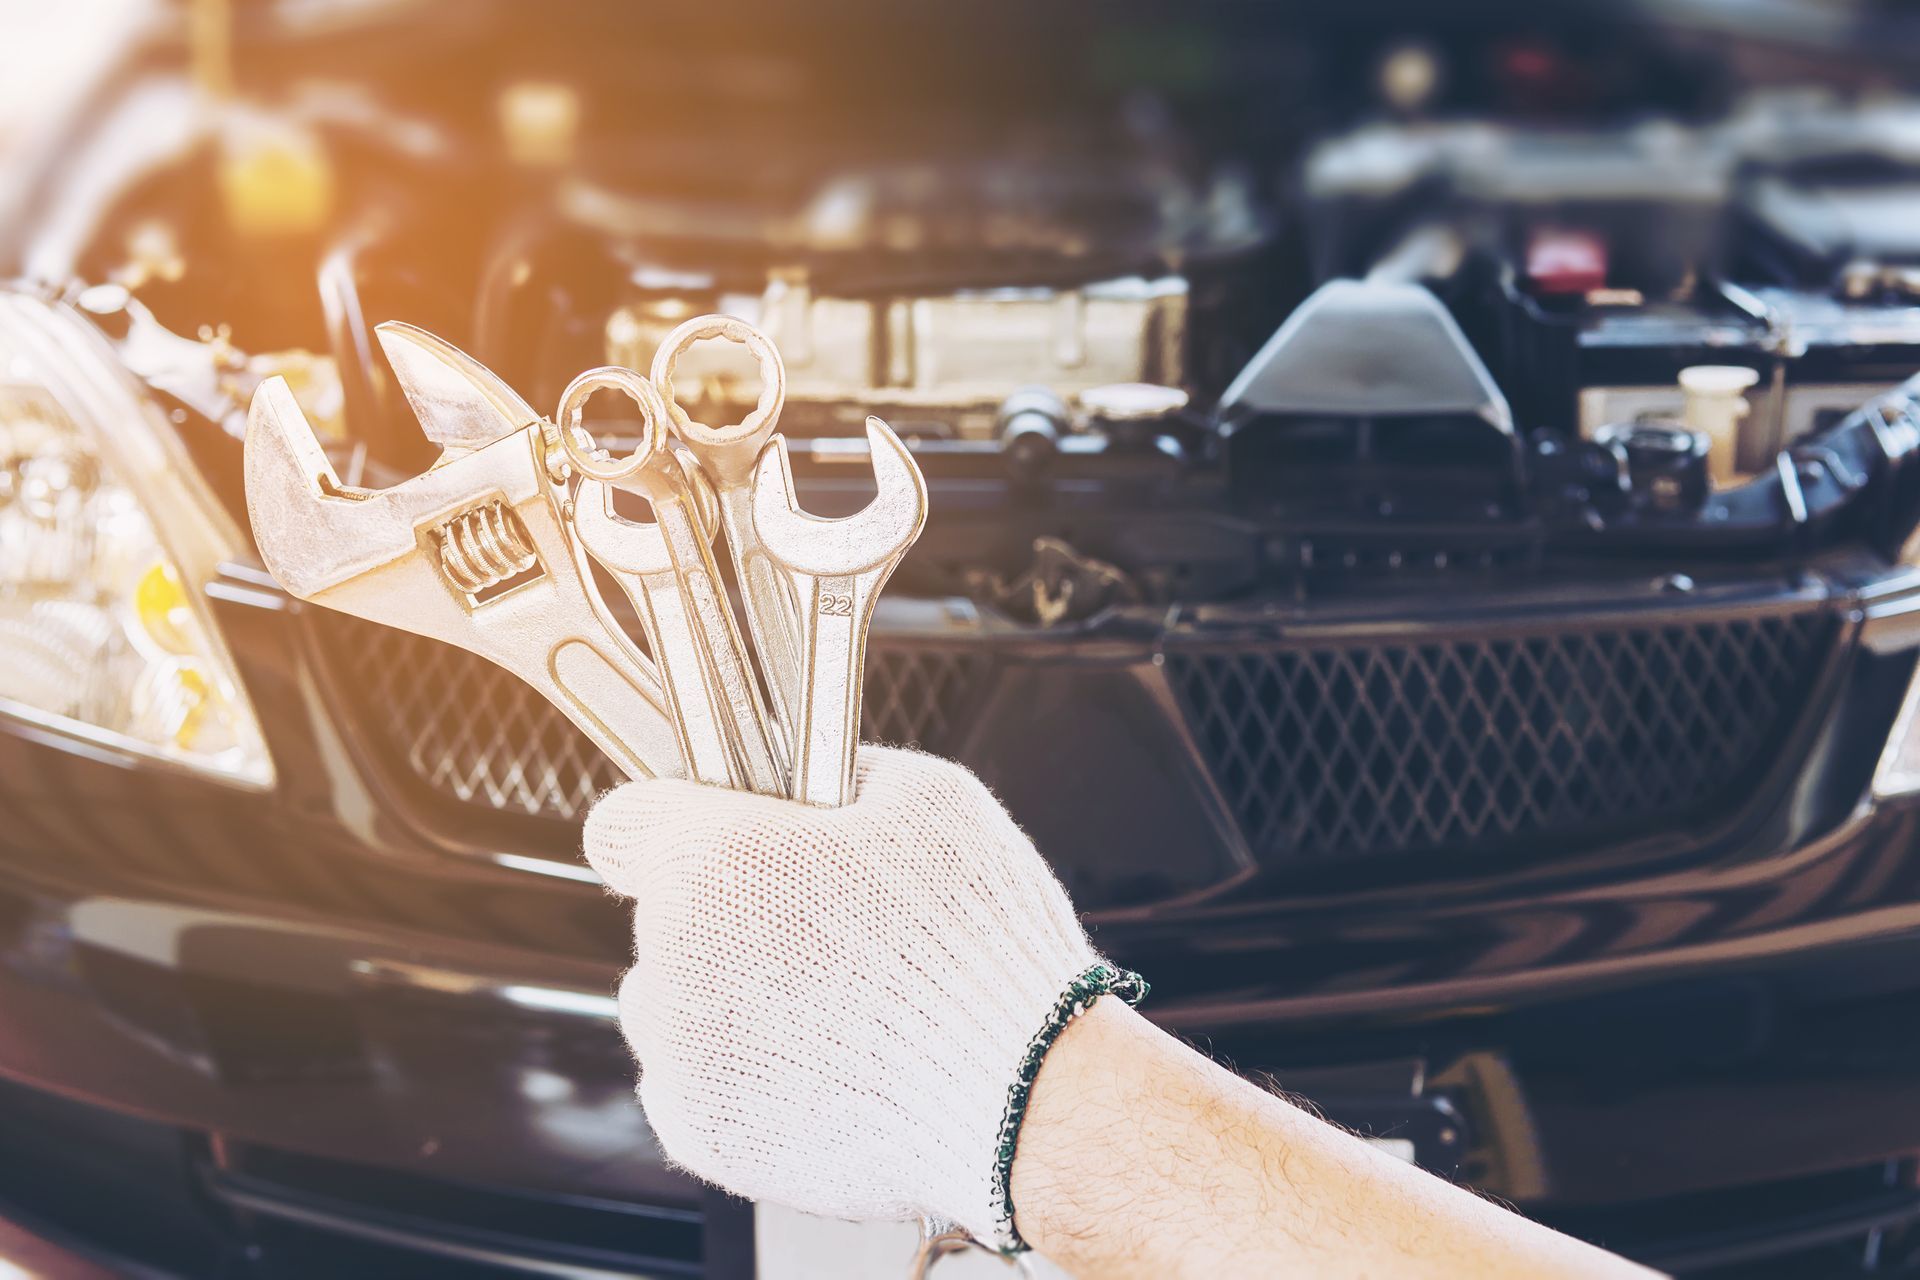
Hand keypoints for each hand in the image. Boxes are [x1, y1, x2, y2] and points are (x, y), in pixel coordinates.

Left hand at [583, 746, 1137, 1245]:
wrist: (1020, 1097)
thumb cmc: (978, 948)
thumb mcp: (928, 797)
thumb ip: (833, 771)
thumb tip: (805, 770)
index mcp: (713, 860)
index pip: (622, 824)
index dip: (669, 824)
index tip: (699, 838)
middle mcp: (674, 957)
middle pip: (663, 920)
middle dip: (725, 916)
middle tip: (822, 931)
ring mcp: (681, 1054)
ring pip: (672, 1005)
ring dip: (726, 998)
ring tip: (833, 1007)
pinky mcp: (701, 1132)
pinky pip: (693, 1082)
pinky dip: (741, 1073)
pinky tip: (824, 1062)